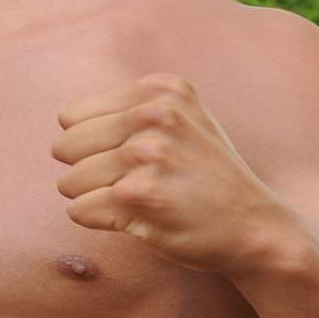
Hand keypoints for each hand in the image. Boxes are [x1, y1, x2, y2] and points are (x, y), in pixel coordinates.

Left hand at [53, 73, 299, 275]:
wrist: (256, 228)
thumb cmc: (206, 176)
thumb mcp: (182, 120)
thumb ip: (130, 108)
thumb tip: (62, 118)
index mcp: (161, 89)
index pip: (71, 117)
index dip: (90, 145)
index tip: (130, 160)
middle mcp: (154, 114)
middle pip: (66, 146)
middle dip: (86, 171)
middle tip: (130, 185)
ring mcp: (147, 153)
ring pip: (69, 181)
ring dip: (93, 199)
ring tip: (137, 202)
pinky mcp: (140, 194)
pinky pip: (80, 210)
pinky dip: (97, 220)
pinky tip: (137, 220)